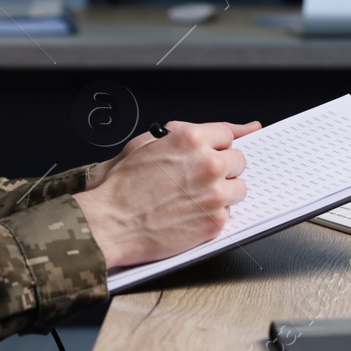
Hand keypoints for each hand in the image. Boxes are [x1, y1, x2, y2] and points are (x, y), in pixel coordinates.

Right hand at [74, 120, 260, 268]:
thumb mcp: (147, 143)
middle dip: (221, 168)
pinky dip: (213, 215)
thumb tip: (223, 127)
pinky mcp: (215, 221)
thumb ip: (183, 131)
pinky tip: (190, 215)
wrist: (111, 223)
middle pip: (237, 160)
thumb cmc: (124, 186)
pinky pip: (229, 213)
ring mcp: (215, 193)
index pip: (227, 134)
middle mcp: (208, 164)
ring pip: (238, 187)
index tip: (217, 152)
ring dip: (222, 192)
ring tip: (194, 198)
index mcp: (191, 139)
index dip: (216, 146)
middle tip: (198, 179)